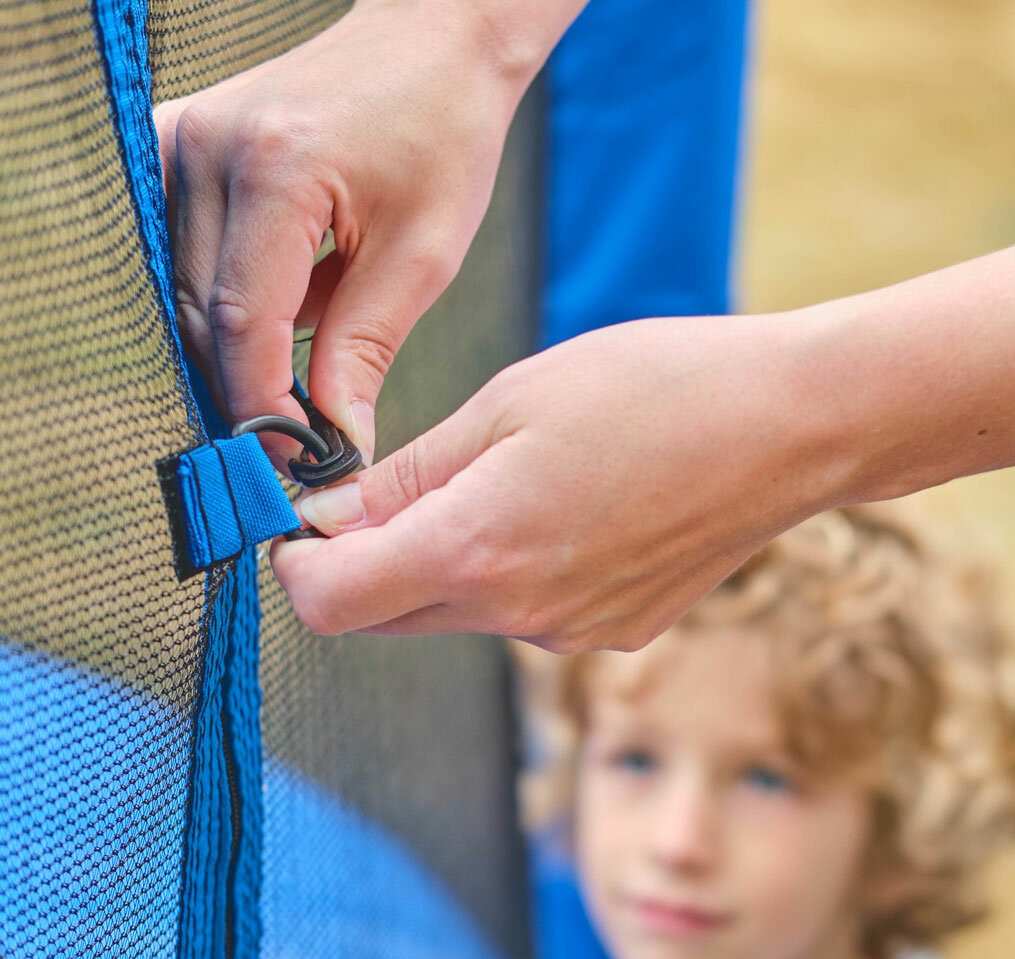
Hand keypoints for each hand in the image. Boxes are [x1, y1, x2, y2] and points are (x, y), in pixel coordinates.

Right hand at [154, 0, 559, 465]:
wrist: (430, 47)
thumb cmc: (442, 137)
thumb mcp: (423, 258)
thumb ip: (365, 350)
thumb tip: (335, 438)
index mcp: (277, 169)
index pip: (244, 323)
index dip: (262, 406)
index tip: (291, 462)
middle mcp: (208, 148)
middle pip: (201, 314)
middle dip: (247, 388)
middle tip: (296, 442)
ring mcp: (182, 139)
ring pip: (183, 292)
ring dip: (236, 349)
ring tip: (295, 384)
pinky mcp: (179, 144)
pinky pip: (181, 254)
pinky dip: (223, 301)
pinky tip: (275, 318)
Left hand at [269, 314, 842, 650]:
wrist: (791, 427)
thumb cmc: (655, 387)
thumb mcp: (510, 404)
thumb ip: (406, 476)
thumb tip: (324, 521)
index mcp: (478, 551)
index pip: (329, 603)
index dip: (297, 562)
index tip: (305, 514)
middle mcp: (519, 615)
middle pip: (386, 615)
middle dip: (362, 562)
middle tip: (385, 487)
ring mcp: (571, 635)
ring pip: (456, 612)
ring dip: (442, 562)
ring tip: (505, 480)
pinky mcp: (613, 634)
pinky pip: (525, 614)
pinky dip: (510, 572)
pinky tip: (566, 508)